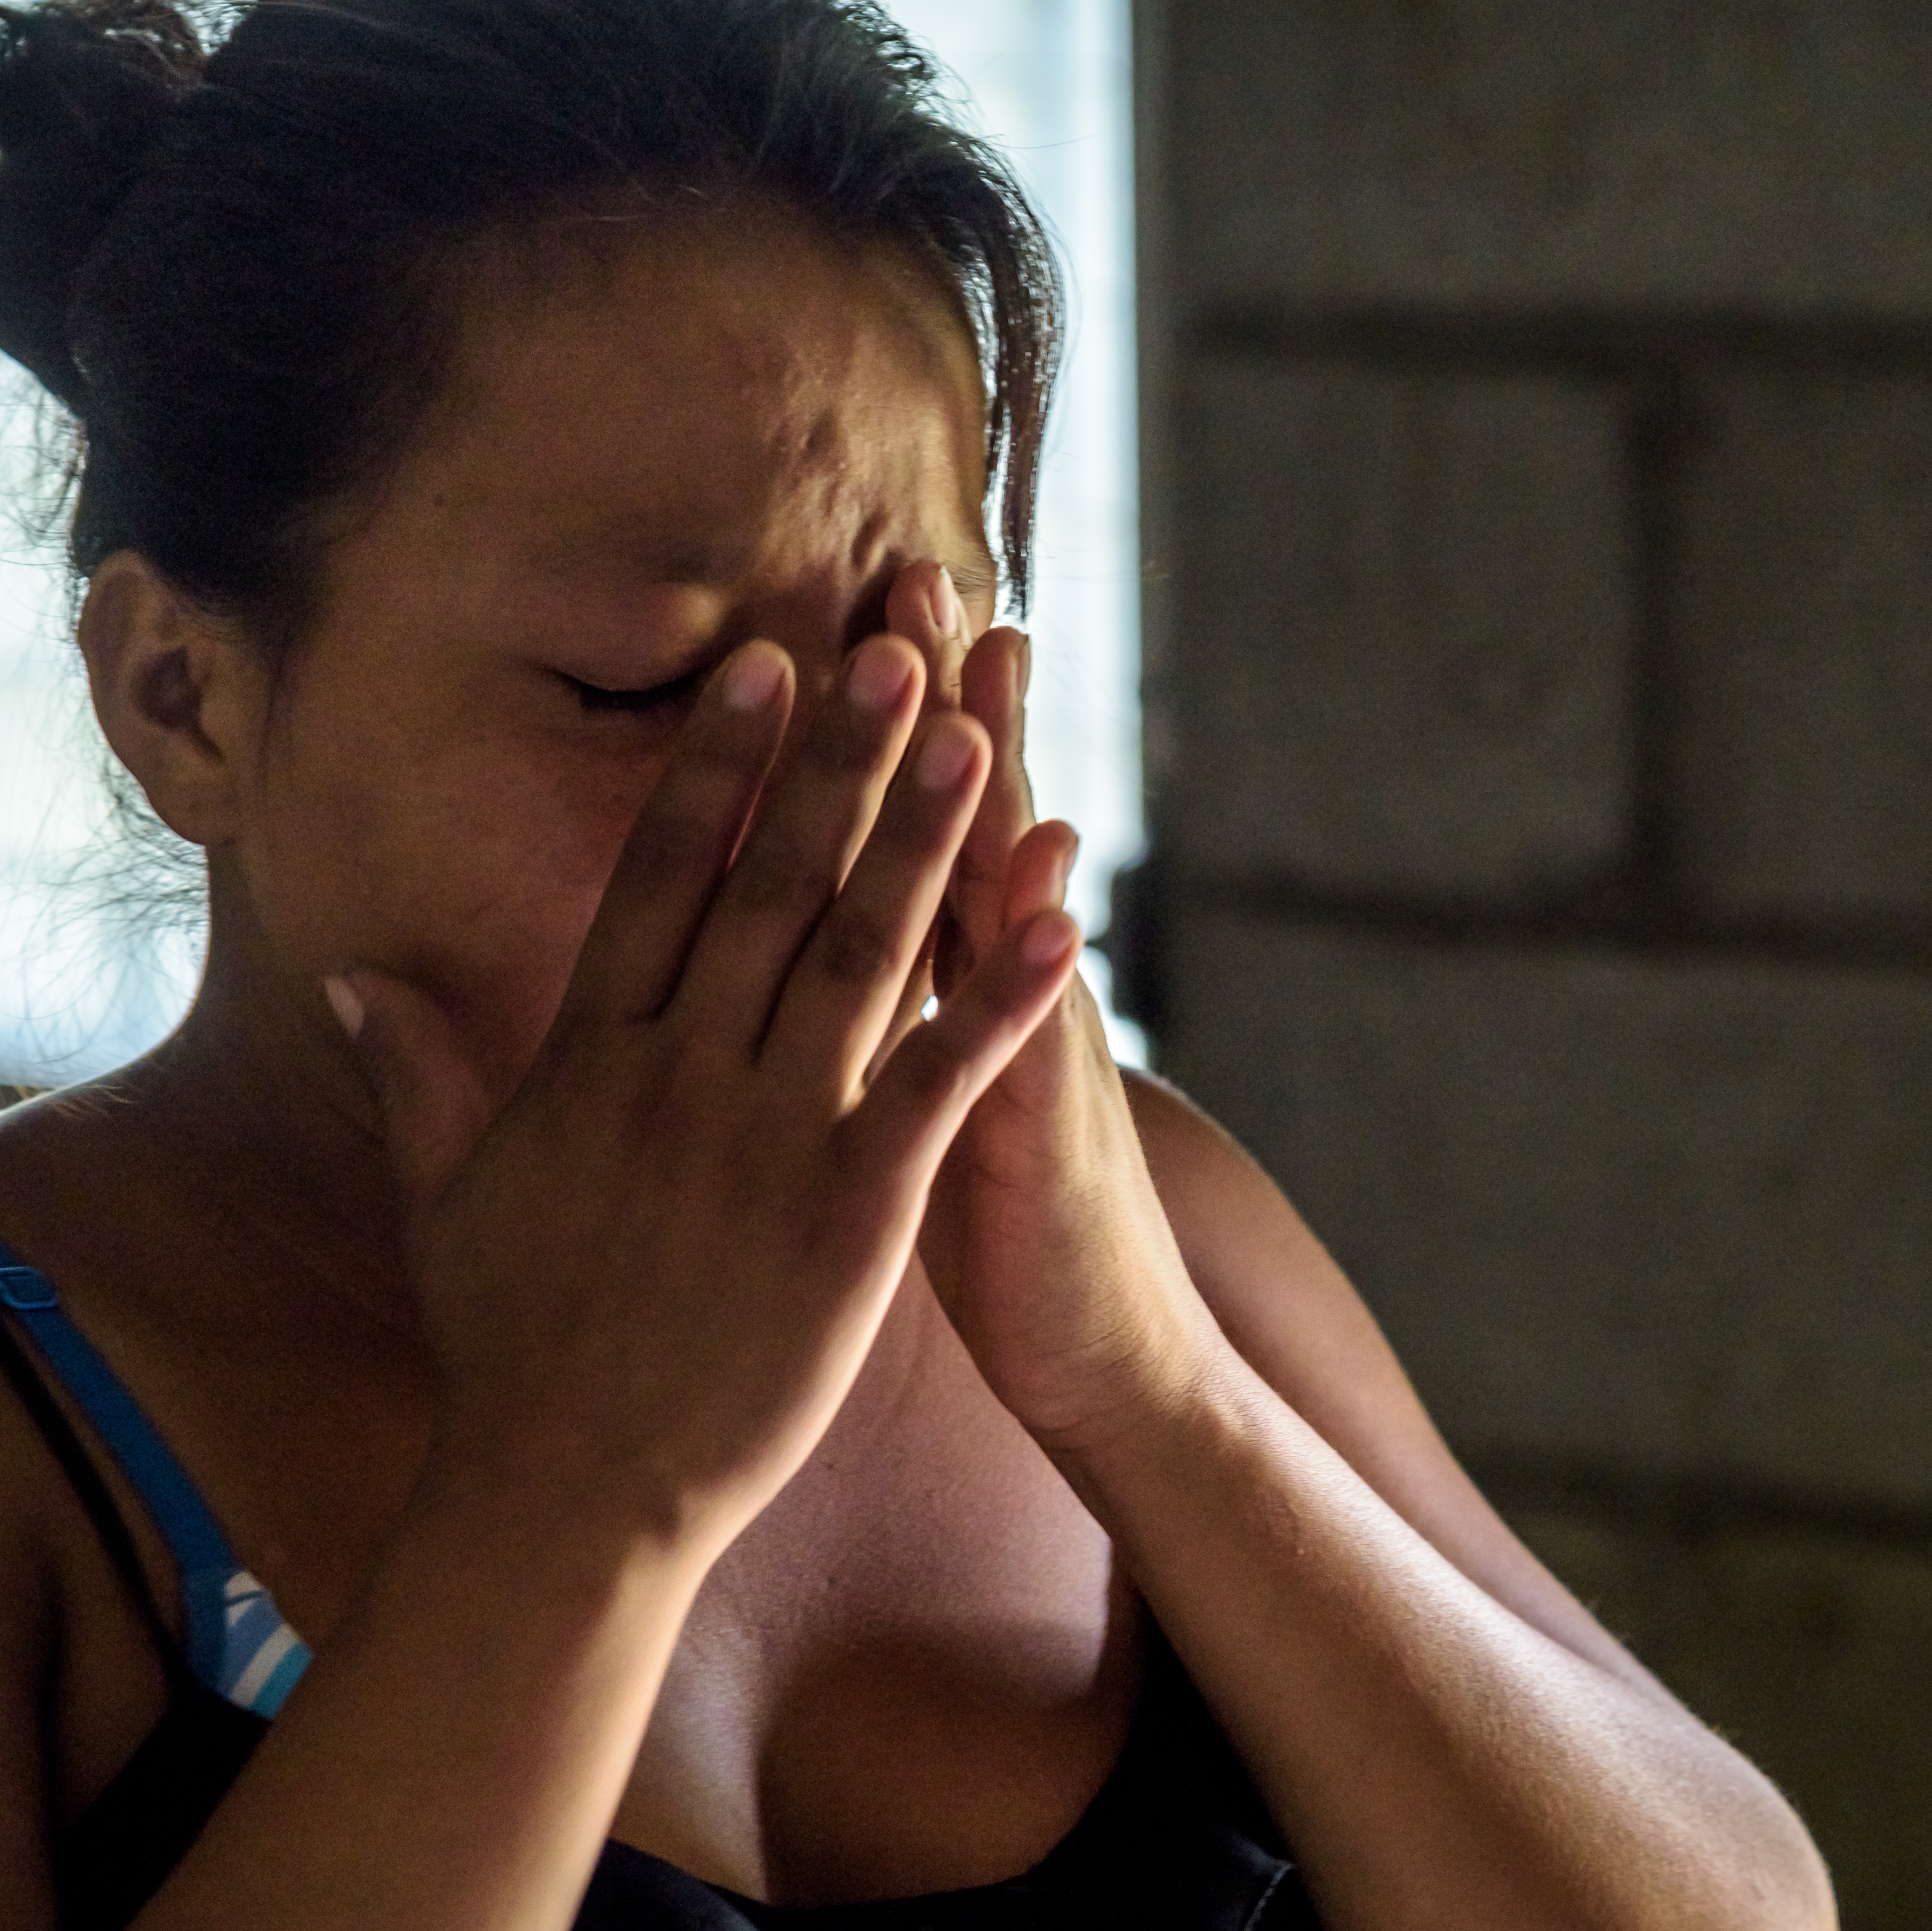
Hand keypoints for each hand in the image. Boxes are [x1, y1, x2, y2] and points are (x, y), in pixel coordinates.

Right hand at [331, 633, 1083, 1563]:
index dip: (716, 767)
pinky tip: (1060, 926)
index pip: (660, 880)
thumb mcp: (443, 1195)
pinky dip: (1001, 1001)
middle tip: (894, 649)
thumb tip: (357, 974)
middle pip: (769, 888)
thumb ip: (419, 1069)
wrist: (566, 1494)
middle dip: (837, 763)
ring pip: (859, 959)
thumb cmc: (508, 1351)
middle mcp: (678, 1080)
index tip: (762, 668)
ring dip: (924, 842)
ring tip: (978, 737)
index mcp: (589, 1063)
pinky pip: (938, 1085)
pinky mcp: (850, 1219)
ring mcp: (767, 1144)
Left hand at [890, 567, 1226, 1453]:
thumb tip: (828, 949)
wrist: (1103, 1358)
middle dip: (935, 699)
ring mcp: (1028, 1044)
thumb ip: (881, 1022)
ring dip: (998, 768)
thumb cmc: (991, 1240)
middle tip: (917, 572)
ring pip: (1006, 882)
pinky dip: (1042, 943)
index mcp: (932, 992)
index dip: (871, 729)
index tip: (843, 610)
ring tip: (991, 660)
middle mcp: (994, 993)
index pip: (893, 832)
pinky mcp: (1041, 1123)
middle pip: (957, 819)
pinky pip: (1035, 1019)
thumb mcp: (913, 1114)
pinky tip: (1052, 862)